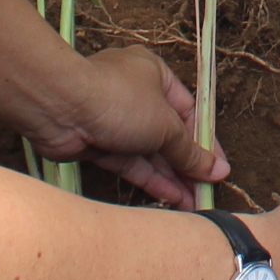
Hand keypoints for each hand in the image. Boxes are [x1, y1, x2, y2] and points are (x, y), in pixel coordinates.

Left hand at [27, 44, 226, 207]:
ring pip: (149, 152)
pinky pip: (130, 163)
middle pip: (168, 134)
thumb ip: (190, 151)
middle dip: (187, 164)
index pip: (188, 111)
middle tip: (207, 192)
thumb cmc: (120, 101)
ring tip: (194, 204)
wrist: (60, 107)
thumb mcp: (166, 125)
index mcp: (155, 75)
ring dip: (171, 177)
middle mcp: (135, 94)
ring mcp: (114, 120)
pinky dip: (150, 179)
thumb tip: (218, 170)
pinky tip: (172, 198)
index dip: (205, 142)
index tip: (219, 168)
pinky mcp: (97, 144)